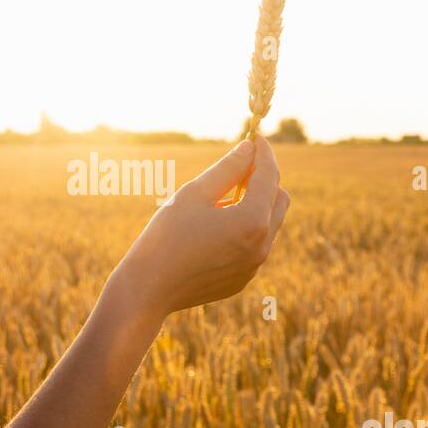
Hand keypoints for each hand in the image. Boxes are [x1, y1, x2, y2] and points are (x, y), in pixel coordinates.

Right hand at [110, 136, 289, 317]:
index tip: (254, 138)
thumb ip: (228, 168)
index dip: (263, 152)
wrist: (148, 289)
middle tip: (239, 166)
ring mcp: (255, 266)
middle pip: (279, 198)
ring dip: (255, 203)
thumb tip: (249, 149)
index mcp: (252, 221)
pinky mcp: (243, 278)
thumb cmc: (166, 236)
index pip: (269, 175)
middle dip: (265, 178)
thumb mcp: (195, 193)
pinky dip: (246, 227)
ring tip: (222, 197)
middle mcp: (262, 245)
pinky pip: (256, 245)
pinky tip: (215, 226)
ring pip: (270, 223)